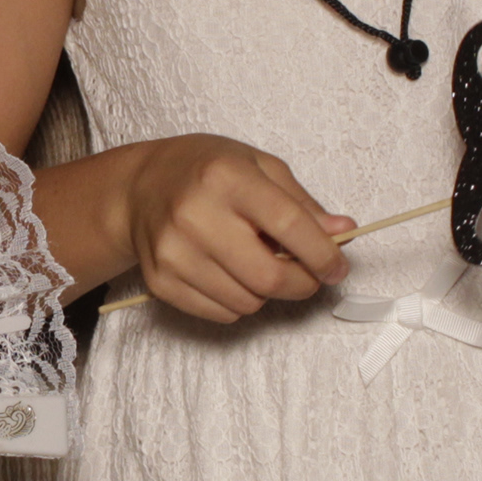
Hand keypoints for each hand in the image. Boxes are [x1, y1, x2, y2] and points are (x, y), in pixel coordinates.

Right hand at [122, 135, 353, 321]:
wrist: (139, 188)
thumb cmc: (206, 171)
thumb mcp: (258, 166)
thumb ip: (301, 202)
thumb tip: (342, 233)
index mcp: (227, 177)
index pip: (289, 226)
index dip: (323, 254)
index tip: (337, 268)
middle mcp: (195, 215)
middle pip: (269, 277)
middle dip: (301, 284)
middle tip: (307, 276)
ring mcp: (173, 252)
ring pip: (247, 302)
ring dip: (265, 292)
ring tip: (256, 264)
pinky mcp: (160, 281)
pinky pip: (220, 313)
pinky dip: (237, 302)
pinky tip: (229, 273)